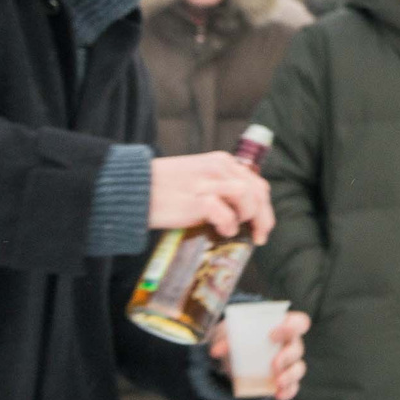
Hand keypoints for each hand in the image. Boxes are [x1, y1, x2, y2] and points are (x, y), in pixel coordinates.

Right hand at [148, 153, 273, 243]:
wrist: (134, 190)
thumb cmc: (163, 189)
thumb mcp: (198, 179)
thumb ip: (219, 187)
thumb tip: (240, 213)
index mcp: (222, 162)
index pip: (256, 183)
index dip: (264, 206)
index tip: (262, 225)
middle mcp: (219, 168)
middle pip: (257, 192)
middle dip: (263, 217)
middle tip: (258, 236)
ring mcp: (208, 183)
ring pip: (247, 197)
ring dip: (248, 217)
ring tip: (234, 229)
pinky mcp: (196, 200)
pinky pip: (225, 213)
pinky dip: (229, 225)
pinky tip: (223, 231)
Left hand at [207, 309, 310, 399]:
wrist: (233, 356)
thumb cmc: (237, 337)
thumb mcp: (229, 333)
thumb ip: (225, 339)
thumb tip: (217, 351)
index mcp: (282, 326)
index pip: (299, 322)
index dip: (291, 326)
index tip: (272, 335)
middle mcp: (290, 344)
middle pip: (298, 348)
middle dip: (288, 356)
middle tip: (274, 364)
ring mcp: (289, 363)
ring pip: (299, 368)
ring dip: (290, 375)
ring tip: (278, 382)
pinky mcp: (284, 381)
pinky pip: (292, 387)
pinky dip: (288, 392)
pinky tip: (278, 395)